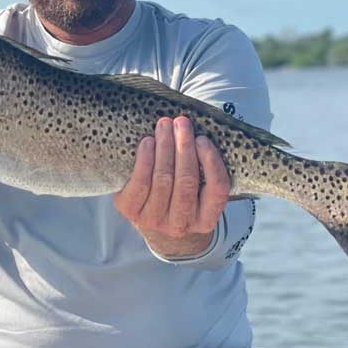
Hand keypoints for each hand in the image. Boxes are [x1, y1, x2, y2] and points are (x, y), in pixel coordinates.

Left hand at [114, 116, 230, 257]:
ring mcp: (154, 220)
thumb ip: (202, 165)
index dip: (211, 163)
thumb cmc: (177, 188)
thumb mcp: (196, 184)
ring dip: (165, 148)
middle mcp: (181, 224)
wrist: (146, 210)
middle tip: (181, 122)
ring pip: (163, 180)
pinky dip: (145, 160)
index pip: (217, 191)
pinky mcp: (131, 212)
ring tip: (164, 125)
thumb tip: (198, 132)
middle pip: (186, 182)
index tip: (203, 139)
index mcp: (205, 219)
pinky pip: (139, 184)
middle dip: (184, 148)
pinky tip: (148, 142)